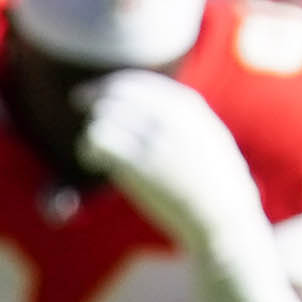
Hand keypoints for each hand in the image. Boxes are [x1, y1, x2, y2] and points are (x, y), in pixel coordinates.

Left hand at [72, 71, 269, 257]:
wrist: (222, 216)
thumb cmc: (214, 184)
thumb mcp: (209, 139)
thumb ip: (185, 121)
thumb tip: (160, 110)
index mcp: (188, 109)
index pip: (138, 84)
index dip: (108, 88)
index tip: (91, 97)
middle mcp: (171, 118)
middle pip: (117, 94)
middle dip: (94, 100)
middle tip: (79, 108)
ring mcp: (155, 140)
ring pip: (104, 116)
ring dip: (91, 133)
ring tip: (94, 152)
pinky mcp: (140, 166)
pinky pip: (100, 140)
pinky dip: (88, 148)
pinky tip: (94, 163)